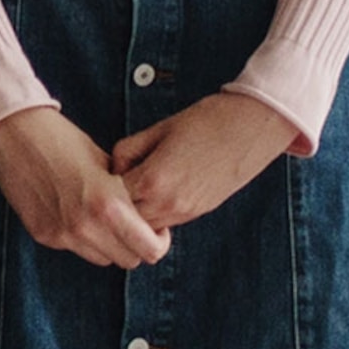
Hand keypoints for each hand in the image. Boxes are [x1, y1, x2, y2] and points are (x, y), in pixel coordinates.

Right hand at [0, 105, 171, 267]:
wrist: (15, 133)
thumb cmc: (64, 140)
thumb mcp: (107, 165)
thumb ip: (127, 196)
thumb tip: (145, 219)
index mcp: (110, 205)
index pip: (150, 250)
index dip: (158, 242)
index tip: (154, 229)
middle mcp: (86, 226)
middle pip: (128, 260)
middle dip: (134, 245)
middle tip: (130, 226)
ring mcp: (62, 234)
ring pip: (102, 259)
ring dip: (107, 245)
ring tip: (101, 218)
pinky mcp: (43, 235)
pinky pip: (74, 247)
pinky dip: (80, 237)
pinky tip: (73, 211)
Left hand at [115, 93, 295, 230]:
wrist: (252, 125)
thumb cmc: (204, 121)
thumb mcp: (157, 130)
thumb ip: (127, 152)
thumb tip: (113, 169)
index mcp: (153, 180)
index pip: (110, 199)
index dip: (100, 187)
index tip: (96, 175)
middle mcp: (169, 203)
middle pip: (124, 221)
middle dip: (113, 207)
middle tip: (107, 186)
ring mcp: (186, 212)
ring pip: (144, 227)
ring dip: (133, 214)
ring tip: (130, 188)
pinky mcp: (199, 212)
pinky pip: (165, 223)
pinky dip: (153, 214)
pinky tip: (151, 192)